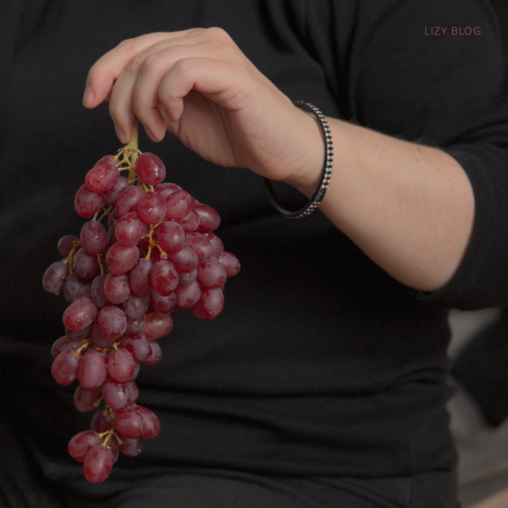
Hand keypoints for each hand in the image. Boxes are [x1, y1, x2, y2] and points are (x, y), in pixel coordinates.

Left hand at [83, 28, 322, 185]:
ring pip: (154, 62)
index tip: (91, 103)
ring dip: (142, 103)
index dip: (104, 71)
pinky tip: (174, 121)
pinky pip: (180, 73)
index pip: (134, 47)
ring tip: (155, 132)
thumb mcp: (181, 119)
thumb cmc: (238, 137)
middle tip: (126, 132)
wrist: (281, 151)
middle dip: (119, 97)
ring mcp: (217, 51)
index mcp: (188, 49)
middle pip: (137, 53)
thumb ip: (154, 102)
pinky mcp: (230, 70)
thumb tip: (119, 102)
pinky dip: (166, 100)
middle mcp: (202, 40)